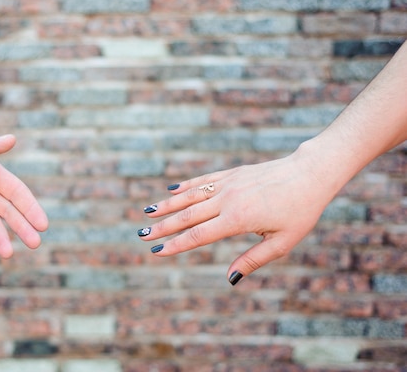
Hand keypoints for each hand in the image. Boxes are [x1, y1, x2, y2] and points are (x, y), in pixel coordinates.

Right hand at [139, 150, 335, 284]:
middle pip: (187, 215)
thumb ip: (253, 260)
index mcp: (238, 219)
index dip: (176, 245)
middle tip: (141, 234)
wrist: (311, 172)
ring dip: (167, 204)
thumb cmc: (301, 211)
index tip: (157, 251)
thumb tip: (230, 279)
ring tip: (148, 212)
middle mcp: (227, 199)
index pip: (198, 235)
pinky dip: (186, 186)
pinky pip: (204, 180)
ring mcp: (228, 183)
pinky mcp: (232, 173)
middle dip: (163, 226)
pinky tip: (172, 189)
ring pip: (190, 195)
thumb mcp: (282, 242)